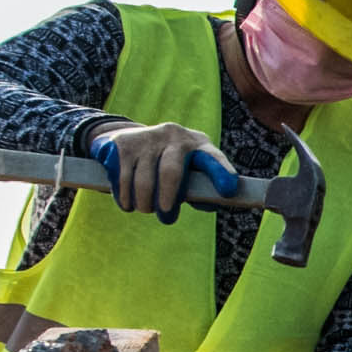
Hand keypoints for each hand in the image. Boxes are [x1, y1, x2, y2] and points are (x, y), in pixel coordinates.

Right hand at [91, 125, 235, 221]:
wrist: (129, 137)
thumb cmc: (170, 163)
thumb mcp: (188, 170)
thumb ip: (199, 188)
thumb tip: (211, 203)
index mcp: (198, 144)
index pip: (213, 158)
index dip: (221, 173)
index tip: (228, 190)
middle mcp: (175, 135)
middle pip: (171, 172)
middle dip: (167, 199)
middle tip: (165, 216)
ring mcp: (148, 137)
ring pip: (144, 179)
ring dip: (143, 202)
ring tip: (145, 209)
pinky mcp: (124, 143)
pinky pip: (123, 177)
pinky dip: (124, 196)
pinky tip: (128, 204)